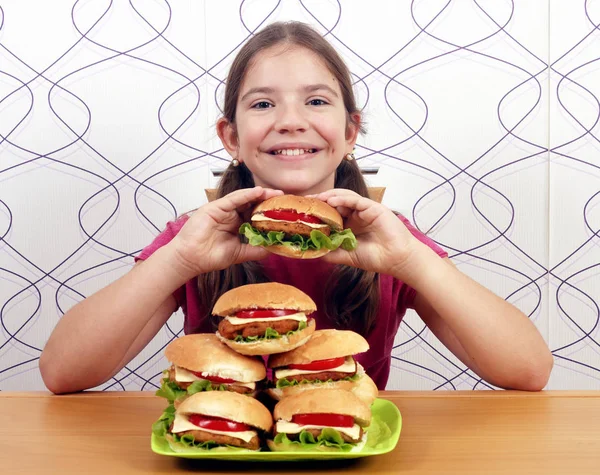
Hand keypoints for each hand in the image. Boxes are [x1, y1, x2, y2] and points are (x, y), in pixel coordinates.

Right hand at [168, 186, 282, 277]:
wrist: (190, 259)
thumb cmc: (210, 257)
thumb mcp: (239, 253)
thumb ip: (255, 250)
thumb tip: (273, 249)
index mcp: (236, 225)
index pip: (255, 215)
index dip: (268, 212)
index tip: (283, 211)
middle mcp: (231, 215)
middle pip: (252, 204)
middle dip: (267, 201)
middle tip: (283, 198)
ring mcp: (223, 210)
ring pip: (244, 199)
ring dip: (260, 195)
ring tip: (274, 193)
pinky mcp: (215, 207)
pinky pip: (234, 199)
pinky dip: (246, 195)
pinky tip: (258, 192)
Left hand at [311, 189, 421, 276]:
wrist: (396, 259)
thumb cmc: (376, 257)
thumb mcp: (346, 256)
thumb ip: (330, 253)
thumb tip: (312, 252)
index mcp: (349, 225)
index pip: (330, 213)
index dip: (317, 212)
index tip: (302, 212)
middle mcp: (355, 215)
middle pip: (335, 202)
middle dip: (319, 201)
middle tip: (304, 202)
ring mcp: (364, 210)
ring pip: (344, 197)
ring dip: (329, 196)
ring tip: (316, 199)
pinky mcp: (373, 207)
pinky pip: (355, 200)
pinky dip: (342, 199)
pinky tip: (331, 201)